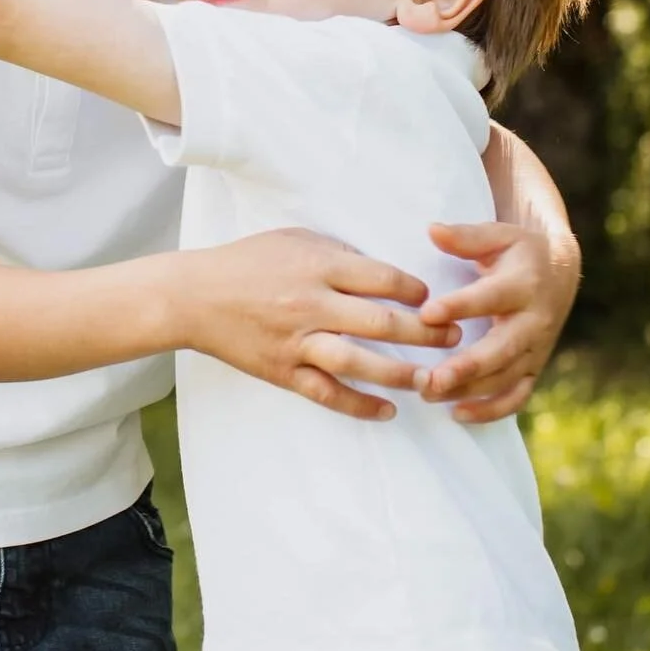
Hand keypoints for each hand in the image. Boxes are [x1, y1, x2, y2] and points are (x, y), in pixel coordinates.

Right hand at [183, 229, 460, 421]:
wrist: (195, 296)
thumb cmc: (248, 262)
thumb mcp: (295, 240)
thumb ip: (339, 253)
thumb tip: (383, 272)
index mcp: (318, 266)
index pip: (383, 279)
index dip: (416, 291)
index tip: (434, 299)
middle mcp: (312, 304)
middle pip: (381, 322)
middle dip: (426, 332)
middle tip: (454, 337)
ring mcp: (297, 341)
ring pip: (359, 362)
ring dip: (400, 372)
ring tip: (431, 378)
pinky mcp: (283, 370)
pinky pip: (327, 392)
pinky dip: (359, 404)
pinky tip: (387, 410)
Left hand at [414, 222, 580, 420]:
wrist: (561, 271)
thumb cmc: (518, 251)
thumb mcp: (498, 235)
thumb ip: (466, 237)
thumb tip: (432, 230)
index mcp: (524, 284)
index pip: (490, 298)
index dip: (460, 306)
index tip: (426, 313)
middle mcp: (534, 321)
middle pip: (501, 350)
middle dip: (465, 367)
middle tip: (429, 379)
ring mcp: (536, 348)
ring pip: (504, 377)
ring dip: (468, 390)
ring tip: (428, 393)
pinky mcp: (534, 367)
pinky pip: (517, 396)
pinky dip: (491, 410)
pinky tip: (457, 414)